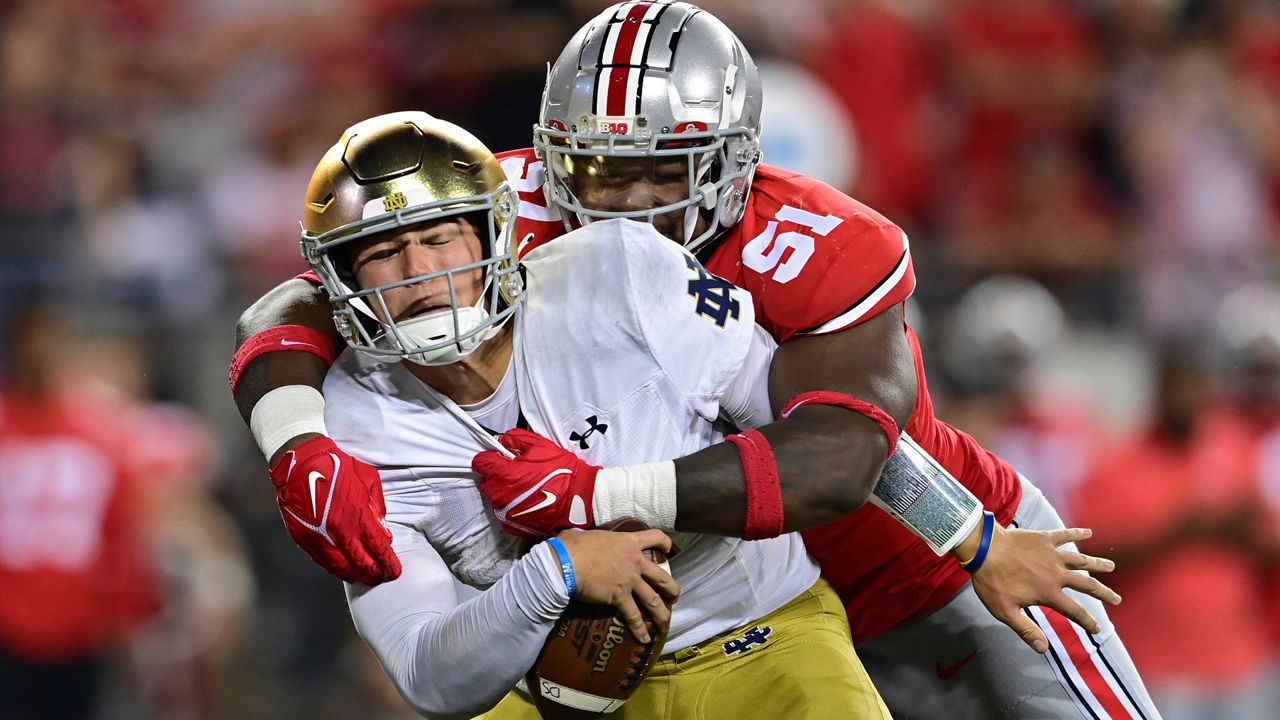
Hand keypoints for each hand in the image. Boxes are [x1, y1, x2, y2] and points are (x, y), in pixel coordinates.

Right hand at [270, 436, 400, 584]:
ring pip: (341, 567)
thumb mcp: (369, 480)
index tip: (395, 572)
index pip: (378, 549)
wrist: (302, 462)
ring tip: (365, 579)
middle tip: (382, 578)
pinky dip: (336, 568)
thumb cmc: (337, 467)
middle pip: (361, 563)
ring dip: (355, 576)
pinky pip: (322, 561)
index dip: (389, 563)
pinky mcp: (304, 538)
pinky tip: (344, 571)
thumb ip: (378, 507)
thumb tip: (383, 530)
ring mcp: (320, 536)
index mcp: (358, 516)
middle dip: (375, 574)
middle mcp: (339, 531)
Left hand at [473, 429, 599, 537]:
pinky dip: (511, 505)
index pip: (480, 462)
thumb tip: (501, 440)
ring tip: (525, 487)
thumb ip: (515, 439)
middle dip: (497, 474)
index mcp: (504, 475)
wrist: (581, 500)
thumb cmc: (562, 471)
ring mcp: (505, 513)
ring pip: (494, 497)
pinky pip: (503, 511)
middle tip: (517, 470)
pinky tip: (528, 500)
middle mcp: (499, 496)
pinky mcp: (513, 525)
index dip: (490, 456)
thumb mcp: (541, 446)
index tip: (500, 456)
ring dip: (504, 490)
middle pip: (486, 481)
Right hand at [558, 528, 679, 641]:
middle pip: (662, 576)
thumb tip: (576, 537)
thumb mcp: (589, 535)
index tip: (668, 550)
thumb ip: (594, 538)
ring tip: (666, 623)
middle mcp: (635, 561)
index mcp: (628, 542)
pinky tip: (644, 639)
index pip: (655, 537)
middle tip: (674, 596)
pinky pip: (633, 616)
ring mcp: (630, 580)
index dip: (665, 543)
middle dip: (672, 589)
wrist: (567, 562)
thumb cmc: (573, 546)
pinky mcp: (620, 597)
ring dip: (662, 613)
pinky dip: (640, 629)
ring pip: (653, 599)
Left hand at [969, 525, 1119, 653]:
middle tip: (1117, 599)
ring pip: (1081, 560)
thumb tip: (1044, 649)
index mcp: (1049, 593)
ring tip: (1111, 566)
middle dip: (1103, 593)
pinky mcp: (1044, 538)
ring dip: (1097, 564)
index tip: (1098, 629)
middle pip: (1087, 584)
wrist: (984, 549)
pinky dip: (1077, 533)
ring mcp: (1052, 554)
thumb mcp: (1006, 612)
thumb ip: (1026, 630)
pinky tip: (1089, 532)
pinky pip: (1065, 535)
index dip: (1088, 621)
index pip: (1075, 611)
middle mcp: (1056, 574)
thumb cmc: (992, 581)